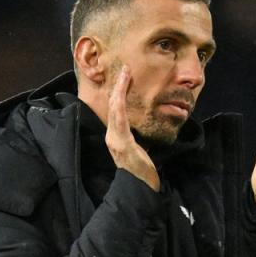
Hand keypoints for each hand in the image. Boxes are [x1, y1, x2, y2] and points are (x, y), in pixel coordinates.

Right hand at [106, 65, 159, 190]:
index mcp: (116, 136)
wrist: (139, 188)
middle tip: (124, 69)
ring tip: (124, 74)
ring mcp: (114, 140)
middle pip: (114, 106)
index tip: (125, 77)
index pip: (116, 110)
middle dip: (118, 86)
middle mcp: (111, 136)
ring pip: (115, 109)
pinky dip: (120, 103)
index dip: (119, 92)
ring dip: (119, 90)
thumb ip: (138, 139)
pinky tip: (121, 93)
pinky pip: (119, 119)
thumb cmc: (142, 171)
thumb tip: (144, 129)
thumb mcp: (140, 150)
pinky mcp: (121, 143)